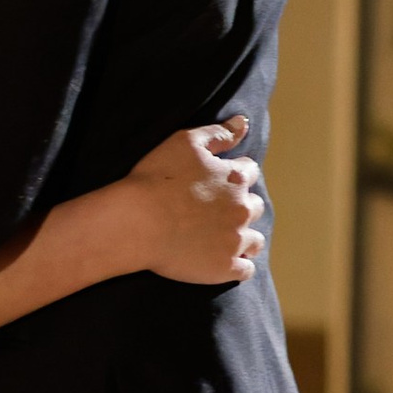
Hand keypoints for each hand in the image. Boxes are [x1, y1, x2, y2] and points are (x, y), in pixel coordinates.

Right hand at [125, 116, 265, 286]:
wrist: (137, 222)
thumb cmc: (156, 179)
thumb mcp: (186, 143)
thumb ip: (219, 134)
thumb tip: (244, 123)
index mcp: (235, 178)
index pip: (249, 172)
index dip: (234, 175)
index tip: (218, 182)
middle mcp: (242, 209)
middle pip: (255, 206)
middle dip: (241, 206)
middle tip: (218, 212)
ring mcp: (235, 241)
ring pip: (255, 240)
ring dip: (245, 238)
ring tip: (224, 240)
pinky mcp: (225, 268)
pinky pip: (245, 270)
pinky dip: (238, 266)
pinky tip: (224, 263)